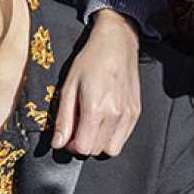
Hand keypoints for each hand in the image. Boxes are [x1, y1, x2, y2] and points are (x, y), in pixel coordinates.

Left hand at [53, 10, 141, 156]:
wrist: (117, 43)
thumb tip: (58, 143)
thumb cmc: (91, 60)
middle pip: (97, 150)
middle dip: (84, 144)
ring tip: (91, 125)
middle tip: (78, 128)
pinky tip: (104, 120)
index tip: (67, 136)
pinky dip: (112, 136)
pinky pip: (123, 138)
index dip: (71, 146)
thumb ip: (63, 119)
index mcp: (96, 108)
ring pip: (112, 149)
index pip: (84, 147)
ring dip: (99, 143)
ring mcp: (128, 115)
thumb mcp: (68, 86)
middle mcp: (115, 115)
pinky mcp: (136, 112)